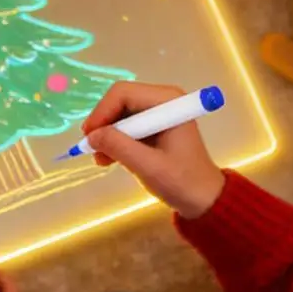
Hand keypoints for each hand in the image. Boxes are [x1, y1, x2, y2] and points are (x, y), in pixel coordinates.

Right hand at [81, 82, 224, 219]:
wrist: (203, 198)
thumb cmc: (182, 181)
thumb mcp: (148, 166)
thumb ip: (119, 147)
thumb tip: (92, 136)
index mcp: (168, 101)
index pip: (123, 93)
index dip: (102, 112)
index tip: (89, 137)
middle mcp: (163, 100)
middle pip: (120, 101)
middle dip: (103, 124)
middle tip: (91, 148)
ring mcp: (158, 112)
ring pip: (120, 114)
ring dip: (107, 135)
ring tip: (101, 159)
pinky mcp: (153, 126)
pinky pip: (126, 125)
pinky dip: (115, 140)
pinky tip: (109, 158)